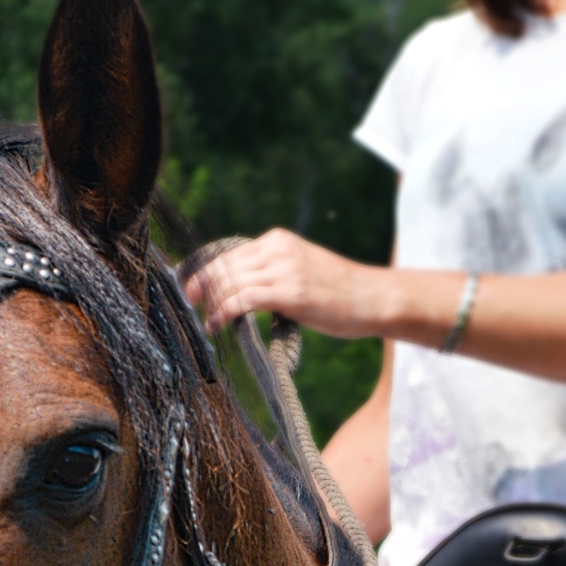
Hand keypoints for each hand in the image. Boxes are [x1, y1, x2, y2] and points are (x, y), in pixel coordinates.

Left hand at [183, 229, 387, 337]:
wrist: (374, 298)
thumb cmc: (341, 293)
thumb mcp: (302, 271)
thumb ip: (274, 274)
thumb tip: (243, 293)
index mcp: (278, 240)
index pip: (228, 253)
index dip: (204, 272)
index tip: (191, 290)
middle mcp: (277, 248)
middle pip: (223, 266)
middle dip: (201, 288)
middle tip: (192, 309)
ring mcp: (284, 269)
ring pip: (230, 282)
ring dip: (212, 304)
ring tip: (207, 323)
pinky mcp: (290, 292)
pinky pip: (243, 299)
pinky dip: (224, 312)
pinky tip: (218, 325)